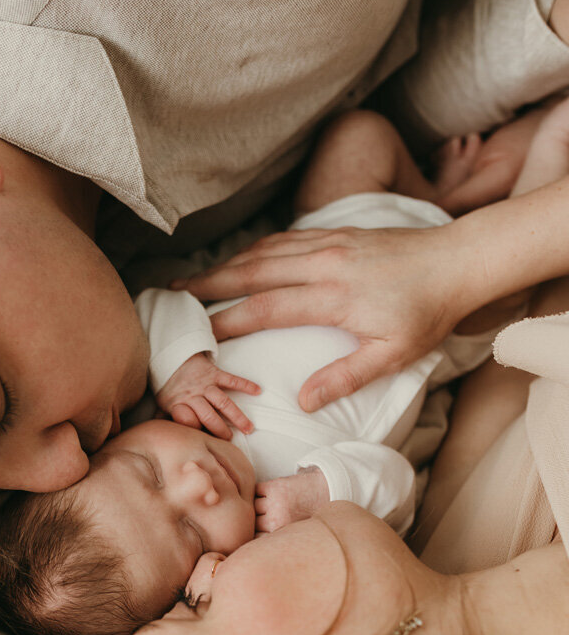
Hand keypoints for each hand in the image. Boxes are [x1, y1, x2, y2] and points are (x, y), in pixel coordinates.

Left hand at [155, 352, 259, 438]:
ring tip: (249, 428)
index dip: (199, 433)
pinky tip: (258, 390)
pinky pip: (230, 379)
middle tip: (230, 441)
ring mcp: (205, 384)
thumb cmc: (168, 386)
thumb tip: (162, 438)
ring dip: (237, 415)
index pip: (190, 423)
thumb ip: (164, 421)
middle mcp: (194, 396)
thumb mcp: (162, 404)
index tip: (207, 444)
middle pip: (208, 416)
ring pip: (223, 402)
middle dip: (220, 430)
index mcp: (180, 405)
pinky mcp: (214, 373)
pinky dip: (244, 384)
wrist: (171, 357)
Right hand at [171, 223, 463, 411]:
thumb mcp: (392, 356)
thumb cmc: (427, 314)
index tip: (198, 335)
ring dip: (227, 265)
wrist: (458, 262)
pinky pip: (284, 240)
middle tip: (176, 297)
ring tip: (196, 279)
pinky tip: (241, 260)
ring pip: (265, 251)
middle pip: (253, 272)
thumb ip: (345, 378)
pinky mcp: (337, 233)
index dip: (227, 321)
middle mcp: (323, 263)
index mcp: (333, 297)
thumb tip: (301, 401)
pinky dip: (256, 250)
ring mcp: (328, 243)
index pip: (265, 308)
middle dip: (210, 285)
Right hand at [254, 468, 329, 532]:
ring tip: (270, 504)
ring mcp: (274, 502)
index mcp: (283, 535)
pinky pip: (256, 490)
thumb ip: (280, 539)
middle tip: (268, 515)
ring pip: (253, 506)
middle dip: (258, 520)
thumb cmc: (310, 514)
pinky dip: (260, 491)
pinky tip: (270, 493)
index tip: (262, 531)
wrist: (325, 491)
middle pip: (253, 523)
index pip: (256, 538)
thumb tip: (259, 548)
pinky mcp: (274, 487)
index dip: (258, 534)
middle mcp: (276, 520)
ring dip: (258, 505)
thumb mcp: (297, 533)